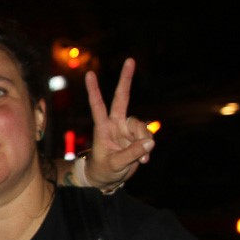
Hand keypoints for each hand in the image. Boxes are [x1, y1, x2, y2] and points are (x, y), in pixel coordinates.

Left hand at [84, 58, 155, 189]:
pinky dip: (148, 149)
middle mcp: (115, 124)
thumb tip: (150, 142)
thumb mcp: (115, 165)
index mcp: (103, 128)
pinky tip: (144, 161)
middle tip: (130, 60)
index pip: (98, 106)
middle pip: (122, 98)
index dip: (94, 91)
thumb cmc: (103, 170)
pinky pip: (148, 138)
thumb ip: (131, 153)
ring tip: (142, 159)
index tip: (89, 74)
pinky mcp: (137, 138)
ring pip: (142, 126)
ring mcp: (127, 130)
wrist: (106, 179)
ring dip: (145, 140)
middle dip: (125, 80)